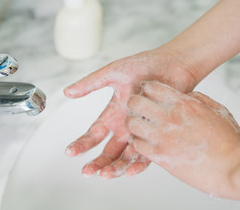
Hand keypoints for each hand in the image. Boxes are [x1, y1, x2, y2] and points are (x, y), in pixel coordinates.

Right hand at [64, 47, 198, 178]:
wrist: (172, 64)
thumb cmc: (143, 65)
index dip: (81, 143)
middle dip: (97, 162)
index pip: (93, 133)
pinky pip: (148, 153)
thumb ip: (91, 84)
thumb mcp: (113, 73)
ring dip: (115, 167)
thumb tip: (67, 92)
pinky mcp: (158, 134)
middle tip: (87, 171)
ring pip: (125, 156)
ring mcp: (141, 131)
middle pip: (108, 150)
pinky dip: (139, 163)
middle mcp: (125, 126)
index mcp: (113, 114)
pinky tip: (131, 170)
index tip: (69, 152)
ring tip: (106, 174)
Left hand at [126, 81, 239, 197]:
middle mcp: (169, 117)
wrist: (234, 167)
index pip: (151, 87)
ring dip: (133, 125)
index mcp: (184, 103)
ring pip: (131, 124)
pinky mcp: (160, 156)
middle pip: (135, 102)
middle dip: (134, 105)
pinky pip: (136, 144)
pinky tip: (145, 144)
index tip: (149, 97)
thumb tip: (185, 95)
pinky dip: (137, 143)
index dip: (147, 91)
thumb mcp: (218, 110)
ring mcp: (163, 137)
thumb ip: (198, 99)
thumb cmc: (229, 140)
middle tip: (139, 112)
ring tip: (140, 128)